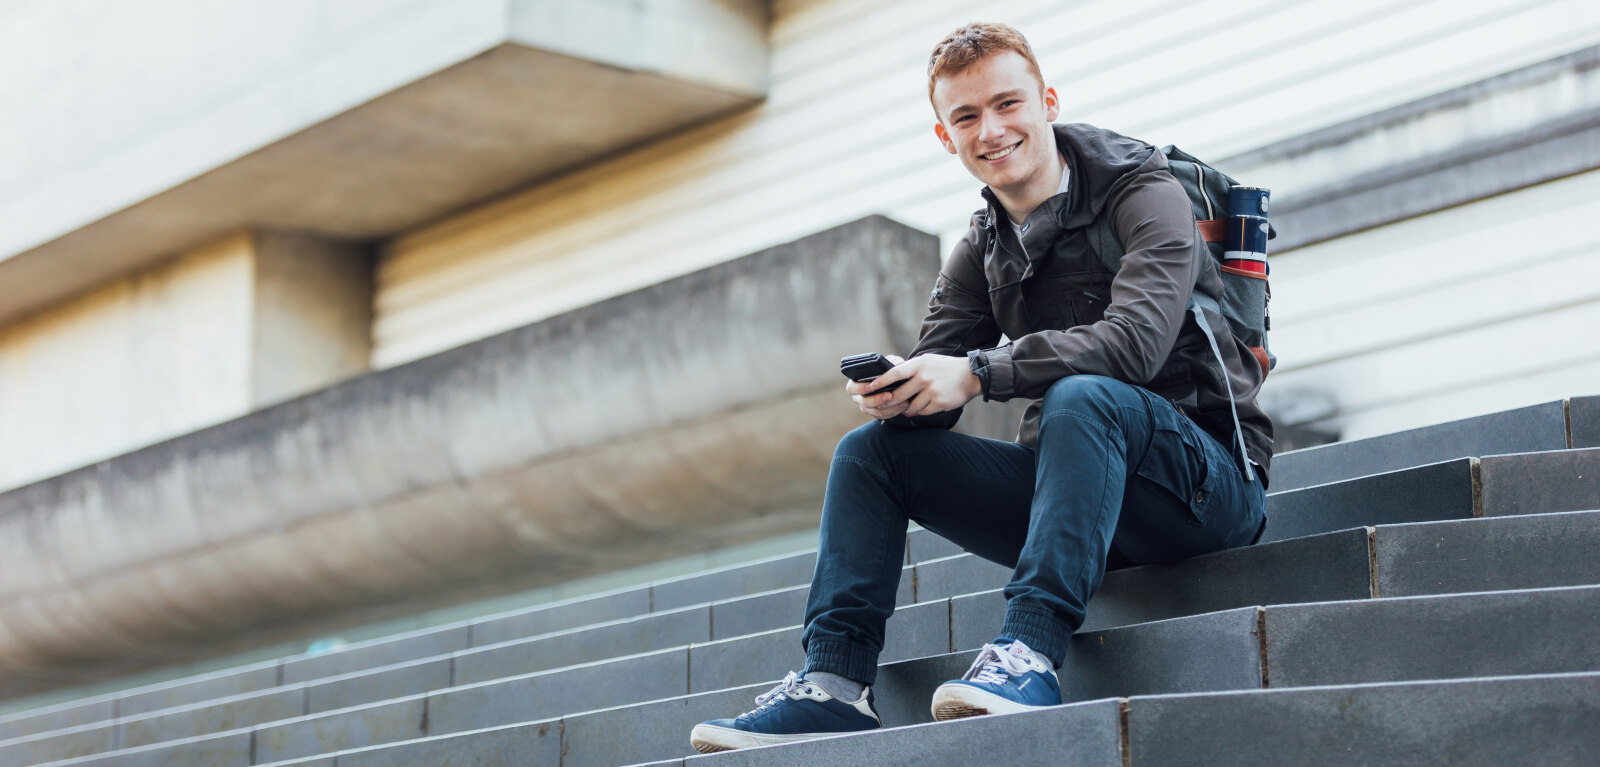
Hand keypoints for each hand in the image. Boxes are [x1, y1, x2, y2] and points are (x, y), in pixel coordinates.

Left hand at [846, 354, 980, 419]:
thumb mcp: (927, 361)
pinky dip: (920, 411)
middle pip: (899, 394)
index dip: (881, 381)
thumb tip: (892, 376)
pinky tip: (922, 407)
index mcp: (919, 365)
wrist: (971, 375)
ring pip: (911, 406)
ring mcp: (932, 391)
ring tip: (908, 406)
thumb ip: (911, 368)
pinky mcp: (939, 403)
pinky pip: (923, 411)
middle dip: (890, 401)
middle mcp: (924, 377)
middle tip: (885, 404)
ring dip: (907, 408)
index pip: (895, 374)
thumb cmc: (945, 367)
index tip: (870, 387)